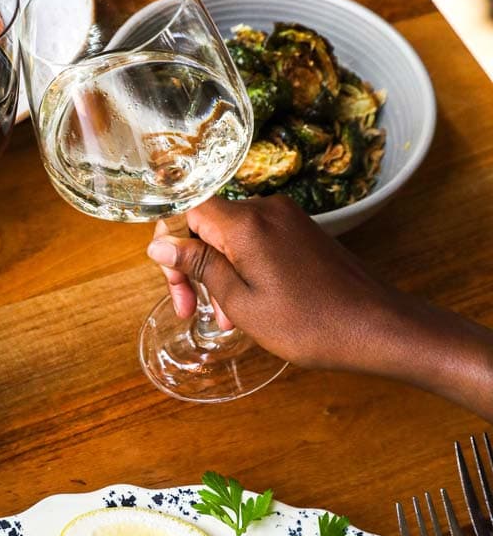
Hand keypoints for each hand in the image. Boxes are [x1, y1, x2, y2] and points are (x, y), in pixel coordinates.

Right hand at [146, 195, 402, 371]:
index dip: (171, 245)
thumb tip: (160, 245)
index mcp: (246, 223)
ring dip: (220, 273)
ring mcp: (289, 218)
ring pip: (233, 236)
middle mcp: (267, 209)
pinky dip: (245, 268)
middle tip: (193, 311)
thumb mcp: (241, 301)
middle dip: (194, 266)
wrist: (376, 327)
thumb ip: (199, 266)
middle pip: (208, 223)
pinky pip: (258, 240)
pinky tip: (251, 304)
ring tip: (228, 318)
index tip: (177, 287)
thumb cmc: (307, 323)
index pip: (187, 210)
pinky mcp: (303, 232)